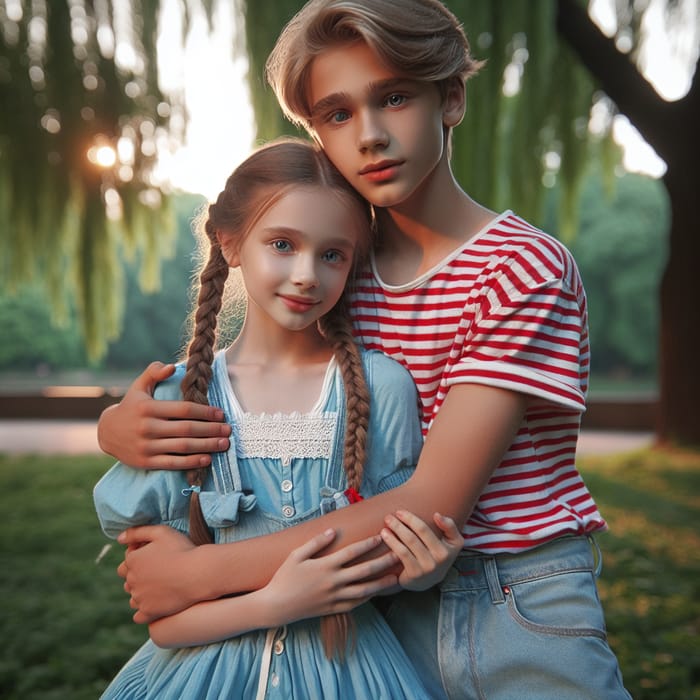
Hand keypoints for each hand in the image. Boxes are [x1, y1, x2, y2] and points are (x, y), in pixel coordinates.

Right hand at [98, 361, 230, 468]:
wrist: (107, 433)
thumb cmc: (130, 406)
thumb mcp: (138, 386)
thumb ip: (153, 372)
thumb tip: (172, 366)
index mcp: (148, 408)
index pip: (184, 409)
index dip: (205, 411)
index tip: (221, 413)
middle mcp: (148, 427)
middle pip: (187, 429)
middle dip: (211, 430)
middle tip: (229, 430)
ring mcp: (147, 446)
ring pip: (183, 447)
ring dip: (207, 446)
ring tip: (224, 444)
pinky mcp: (145, 462)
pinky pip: (172, 463)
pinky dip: (191, 462)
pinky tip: (207, 459)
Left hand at [117, 525, 203, 623]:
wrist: (198, 573)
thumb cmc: (182, 550)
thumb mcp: (161, 532)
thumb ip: (138, 532)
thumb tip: (119, 538)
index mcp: (132, 561)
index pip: (126, 563)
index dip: (140, 559)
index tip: (156, 558)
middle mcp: (132, 581)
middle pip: (129, 580)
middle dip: (139, 576)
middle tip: (160, 571)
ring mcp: (140, 598)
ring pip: (134, 597)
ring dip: (141, 593)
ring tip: (160, 586)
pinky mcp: (149, 612)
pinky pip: (138, 616)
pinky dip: (144, 612)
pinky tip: (155, 604)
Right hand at [261, 529, 399, 625]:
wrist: (277, 605)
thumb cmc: (285, 577)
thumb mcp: (296, 555)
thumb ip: (316, 542)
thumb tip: (334, 530)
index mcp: (325, 566)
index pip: (352, 552)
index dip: (368, 543)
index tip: (380, 536)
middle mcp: (333, 582)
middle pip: (364, 571)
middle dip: (382, 562)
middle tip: (398, 554)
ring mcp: (335, 597)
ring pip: (364, 590)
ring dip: (382, 583)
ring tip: (396, 577)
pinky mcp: (334, 609)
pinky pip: (355, 604)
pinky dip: (368, 597)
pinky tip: (377, 592)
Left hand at [380, 511, 462, 590]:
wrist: (428, 580)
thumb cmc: (437, 554)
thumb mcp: (452, 541)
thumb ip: (449, 526)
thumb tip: (437, 515)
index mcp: (451, 546)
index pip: (427, 528)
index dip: (412, 519)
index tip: (400, 512)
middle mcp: (441, 558)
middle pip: (418, 533)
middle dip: (401, 522)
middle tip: (389, 517)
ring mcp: (428, 567)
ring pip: (410, 542)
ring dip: (396, 530)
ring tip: (386, 524)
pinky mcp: (416, 574)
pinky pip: (403, 554)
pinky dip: (393, 542)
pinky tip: (385, 536)